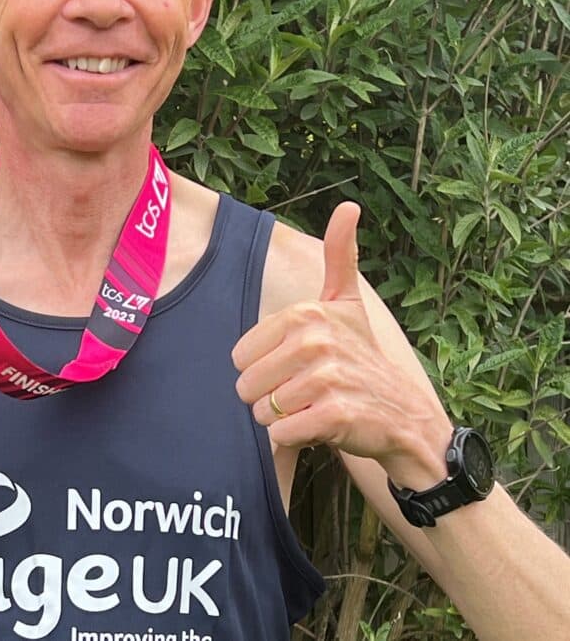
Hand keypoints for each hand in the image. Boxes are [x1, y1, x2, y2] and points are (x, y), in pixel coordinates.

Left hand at [232, 202, 451, 482]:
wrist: (405, 416)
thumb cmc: (363, 358)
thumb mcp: (348, 303)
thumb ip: (341, 256)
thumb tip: (350, 205)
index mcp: (306, 314)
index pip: (240, 356)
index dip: (263, 369)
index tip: (296, 367)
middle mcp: (316, 341)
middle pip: (247, 384)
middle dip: (269, 398)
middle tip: (305, 392)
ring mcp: (327, 379)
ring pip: (263, 411)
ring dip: (283, 419)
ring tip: (315, 408)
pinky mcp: (335, 416)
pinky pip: (282, 434)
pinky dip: (294, 439)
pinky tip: (321, 428)